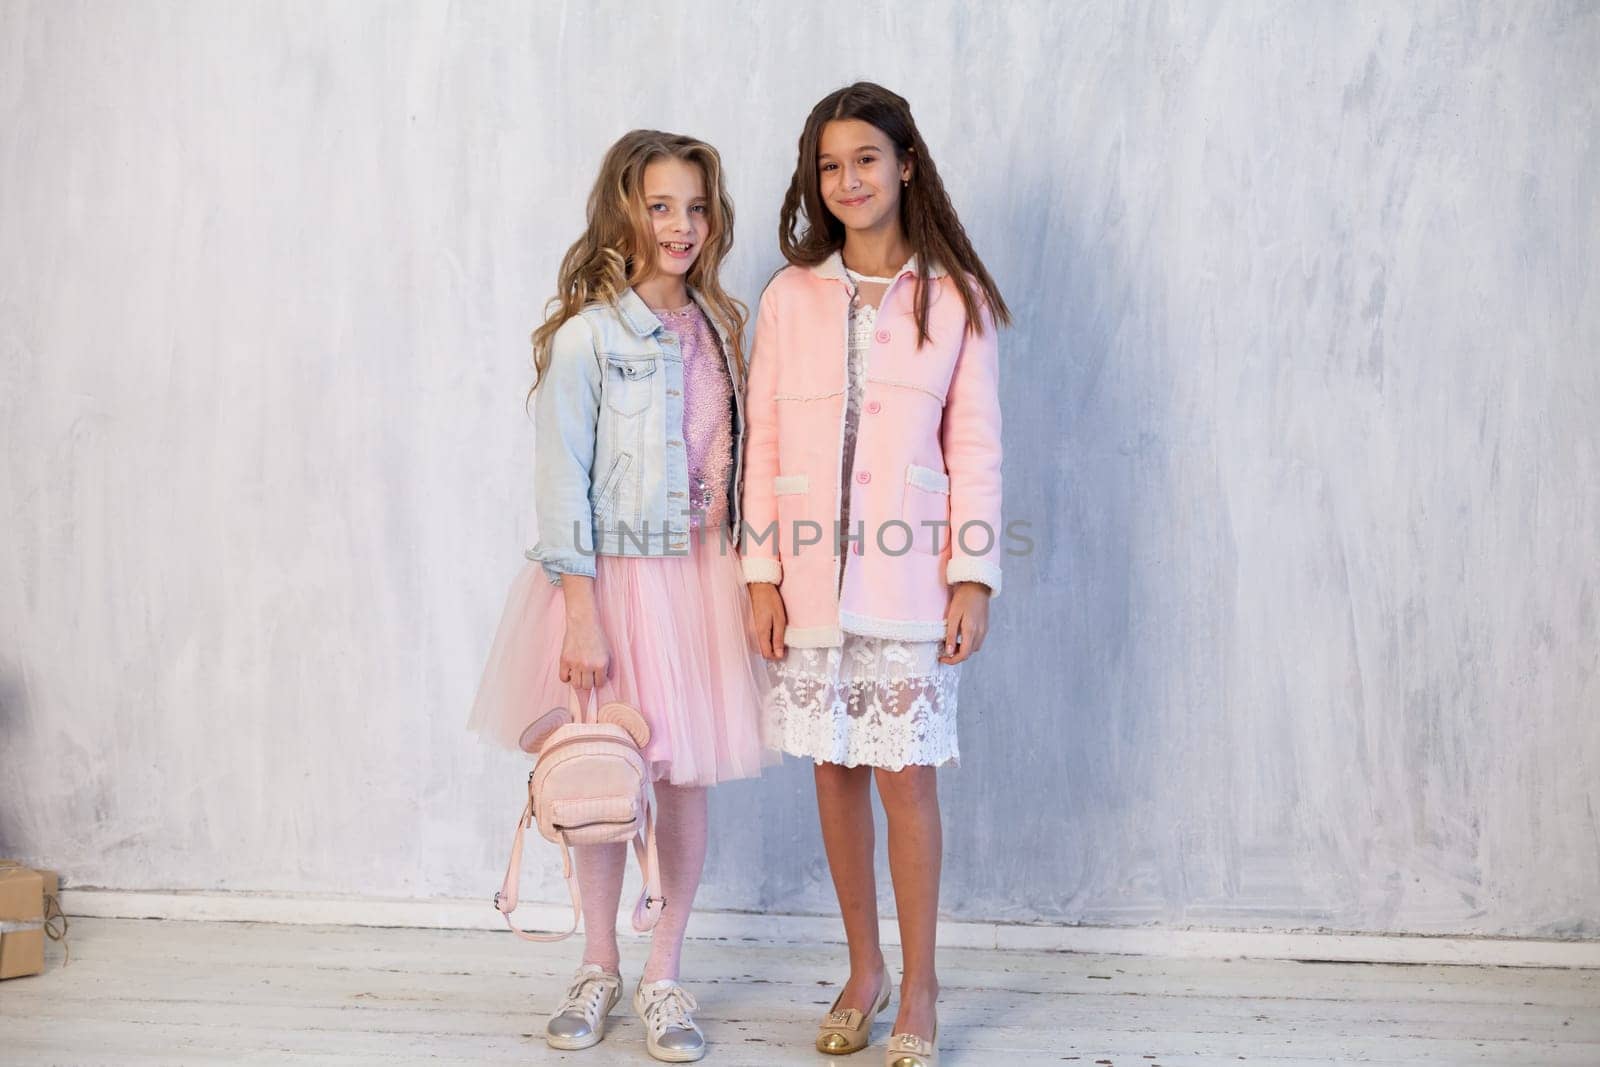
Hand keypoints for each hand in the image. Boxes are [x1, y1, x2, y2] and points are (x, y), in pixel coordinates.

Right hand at [559, 577, 610, 691]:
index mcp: (601, 664)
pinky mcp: (564, 660)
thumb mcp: (607, 652)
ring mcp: (575, 663)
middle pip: (587, 686)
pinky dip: (566, 677)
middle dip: (588, 682)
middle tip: (587, 675)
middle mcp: (588, 665)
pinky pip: (563, 678)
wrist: (583, 622)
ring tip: (579, 674)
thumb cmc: (597, 636)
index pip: (599, 684)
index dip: (598, 680)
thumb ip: (605, 668)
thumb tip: (600, 682)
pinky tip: (570, 671)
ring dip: (578, 681)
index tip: (596, 676)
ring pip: (576, 685)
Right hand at [748, 582, 787, 659]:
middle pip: (760, 652)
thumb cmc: (770, 600)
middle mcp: (751, 633)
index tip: (783, 652)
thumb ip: (778, 638)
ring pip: (756, 646)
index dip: (776, 656)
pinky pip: (753, 639)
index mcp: (760, 633)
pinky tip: (767, 632)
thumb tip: (779, 654)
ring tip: (774, 637)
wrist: (758, 587)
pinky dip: (760, 640)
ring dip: (765, 646)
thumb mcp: (779, 619)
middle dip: (770, 651)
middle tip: (780, 644)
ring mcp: (747, 629)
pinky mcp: (746, 625)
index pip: (766, 654)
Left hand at [939, 581, 990, 664]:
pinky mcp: (985, 627)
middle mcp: (980, 633)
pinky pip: (977, 641)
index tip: (942, 658)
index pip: (963, 655)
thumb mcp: (953, 616)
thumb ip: (951, 635)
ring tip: (952, 643)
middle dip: (956, 655)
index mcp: (971, 631)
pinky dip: (968, 644)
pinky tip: (961, 637)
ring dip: (963, 650)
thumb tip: (949, 652)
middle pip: (969, 653)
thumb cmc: (963, 599)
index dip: (952, 660)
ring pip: (974, 648)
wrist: (977, 586)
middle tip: (944, 650)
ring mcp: (984, 630)